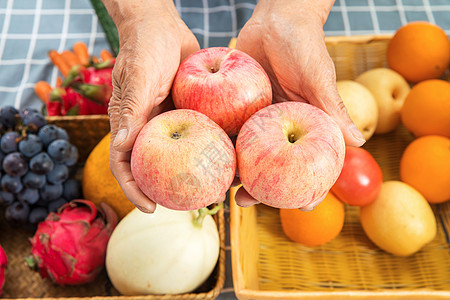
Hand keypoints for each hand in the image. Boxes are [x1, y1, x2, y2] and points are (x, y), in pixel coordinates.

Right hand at [102, 0, 199, 212]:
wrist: (163, 26)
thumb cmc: (144, 48)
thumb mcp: (137, 78)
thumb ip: (131, 110)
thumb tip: (120, 146)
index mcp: (130, 126)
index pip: (125, 165)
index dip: (134, 190)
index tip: (151, 208)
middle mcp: (151, 129)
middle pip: (157, 167)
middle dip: (170, 189)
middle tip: (192, 204)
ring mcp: (172, 122)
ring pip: (183, 155)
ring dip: (196, 172)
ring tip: (217, 188)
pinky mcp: (191, 112)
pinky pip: (201, 134)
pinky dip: (212, 147)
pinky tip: (230, 157)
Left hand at [233, 0, 364, 207]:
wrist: (275, 19)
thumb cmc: (304, 44)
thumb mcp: (319, 76)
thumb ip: (333, 108)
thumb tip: (358, 142)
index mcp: (307, 124)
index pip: (311, 162)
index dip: (308, 186)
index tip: (300, 206)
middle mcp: (283, 126)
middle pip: (274, 166)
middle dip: (260, 188)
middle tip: (243, 203)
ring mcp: (259, 119)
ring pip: (249, 153)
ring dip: (236, 172)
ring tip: (220, 188)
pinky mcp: (239, 107)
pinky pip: (230, 129)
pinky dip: (221, 144)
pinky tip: (208, 156)